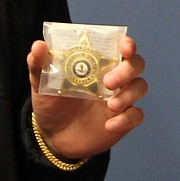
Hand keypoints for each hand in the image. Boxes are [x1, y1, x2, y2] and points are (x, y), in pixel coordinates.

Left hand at [27, 35, 146, 160]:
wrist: (52, 136)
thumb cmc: (50, 103)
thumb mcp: (40, 83)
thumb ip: (38, 64)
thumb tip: (38, 45)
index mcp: (97, 63)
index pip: (120, 46)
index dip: (127, 44)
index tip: (124, 47)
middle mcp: (113, 77)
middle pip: (136, 64)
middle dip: (127, 70)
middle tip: (108, 82)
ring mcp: (120, 98)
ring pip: (140, 86)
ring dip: (129, 94)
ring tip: (110, 105)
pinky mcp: (122, 120)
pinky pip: (136, 115)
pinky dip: (127, 119)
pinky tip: (109, 126)